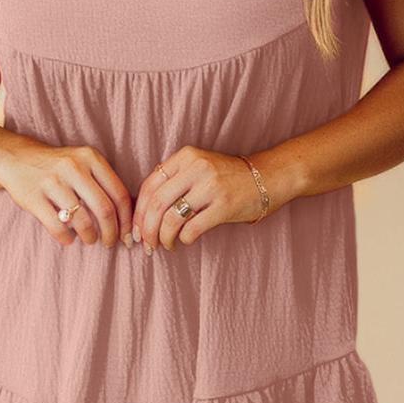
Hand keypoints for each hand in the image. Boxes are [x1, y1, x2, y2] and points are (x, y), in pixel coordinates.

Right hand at [0, 136, 133, 246]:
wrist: (16, 158)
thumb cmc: (59, 167)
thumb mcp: (83, 163)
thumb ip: (104, 183)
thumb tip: (129, 218)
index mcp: (90, 158)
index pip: (119, 194)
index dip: (127, 220)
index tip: (127, 234)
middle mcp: (73, 167)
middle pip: (104, 209)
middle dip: (111, 233)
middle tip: (110, 243)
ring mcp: (52, 182)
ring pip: (82, 220)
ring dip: (90, 236)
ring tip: (90, 240)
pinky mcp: (33, 197)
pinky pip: (57, 226)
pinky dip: (66, 238)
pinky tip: (69, 239)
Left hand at [132, 147, 268, 250]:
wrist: (267, 178)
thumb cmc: (227, 178)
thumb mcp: (198, 168)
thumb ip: (173, 181)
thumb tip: (143, 212)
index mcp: (185, 157)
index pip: (149, 186)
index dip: (139, 212)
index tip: (136, 229)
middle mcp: (196, 168)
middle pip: (157, 204)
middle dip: (147, 229)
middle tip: (146, 244)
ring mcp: (211, 186)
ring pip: (171, 218)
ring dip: (163, 238)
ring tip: (165, 245)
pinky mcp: (224, 206)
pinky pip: (192, 229)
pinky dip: (183, 239)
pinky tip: (185, 241)